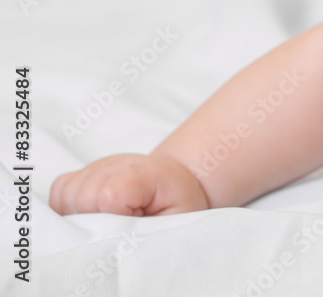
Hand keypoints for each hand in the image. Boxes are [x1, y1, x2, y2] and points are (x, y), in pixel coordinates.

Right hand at [50, 153, 209, 215]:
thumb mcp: (177, 218)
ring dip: (81, 216)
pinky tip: (92, 213)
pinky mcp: (83, 174)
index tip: (135, 222)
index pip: (109, 196)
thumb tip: (115, 242)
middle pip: (82, 200)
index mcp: (142, 174)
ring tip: (109, 218)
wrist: (176, 179)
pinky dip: (68, 208)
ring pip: (66, 198)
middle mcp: (114, 164)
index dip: (117, 220)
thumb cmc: (177, 201)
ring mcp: (96, 167)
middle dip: (98, 222)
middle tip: (124, 221)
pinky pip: (59, 193)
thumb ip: (148, 229)